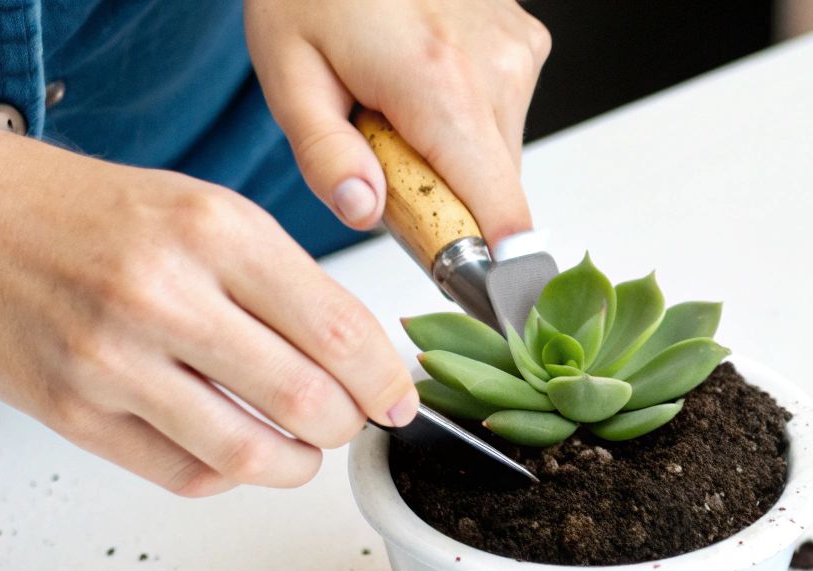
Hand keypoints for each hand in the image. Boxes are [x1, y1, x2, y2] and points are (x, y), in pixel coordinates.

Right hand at [0, 134, 417, 495]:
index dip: (383, 382)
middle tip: (349, 423)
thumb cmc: (91, 215)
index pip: (339, 331)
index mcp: (213, 231)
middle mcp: (164, 294)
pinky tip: (230, 451)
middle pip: (306, 401)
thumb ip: (283, 282)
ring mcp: (113, 359)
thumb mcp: (204, 211)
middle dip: (347, 426)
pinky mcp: (73, 412)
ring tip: (300, 451)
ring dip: (295, 465)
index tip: (397, 399)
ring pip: (250, 454)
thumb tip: (363, 361)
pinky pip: (185, 475)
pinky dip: (226, 474)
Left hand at [245, 0, 550, 242]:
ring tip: (397, 107)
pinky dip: (464, 119)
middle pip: (495, 191)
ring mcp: (516, 51)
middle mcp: (494, 68)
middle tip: (383, 156)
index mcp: (438, 86)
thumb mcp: (288, 74)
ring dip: (453, 157)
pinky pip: (503, 115)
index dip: (490, 266)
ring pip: (498, 155)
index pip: (502, 215)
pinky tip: (420, 80)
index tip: (469, 287)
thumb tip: (365, 213)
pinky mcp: (524, 41)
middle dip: (444, 198)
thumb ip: (323, 156)